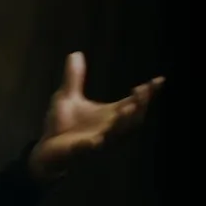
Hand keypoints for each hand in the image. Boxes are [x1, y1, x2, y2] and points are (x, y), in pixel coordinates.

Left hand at [29, 52, 163, 181]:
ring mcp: (97, 141)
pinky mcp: (80, 152)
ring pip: (117, 135)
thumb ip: (74, 77)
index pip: (133, 103)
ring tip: (128, 108)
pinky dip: (92, 145)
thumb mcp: (67, 96)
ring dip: (123, 123)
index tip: (160, 80)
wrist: (45, 148)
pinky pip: (89, 150)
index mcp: (109, 115)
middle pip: (133, 120)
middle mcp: (108, 129)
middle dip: (140, 106)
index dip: (148, 93)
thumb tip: (75, 53)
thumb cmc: (62, 124)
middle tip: (142, 90)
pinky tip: (94, 141)